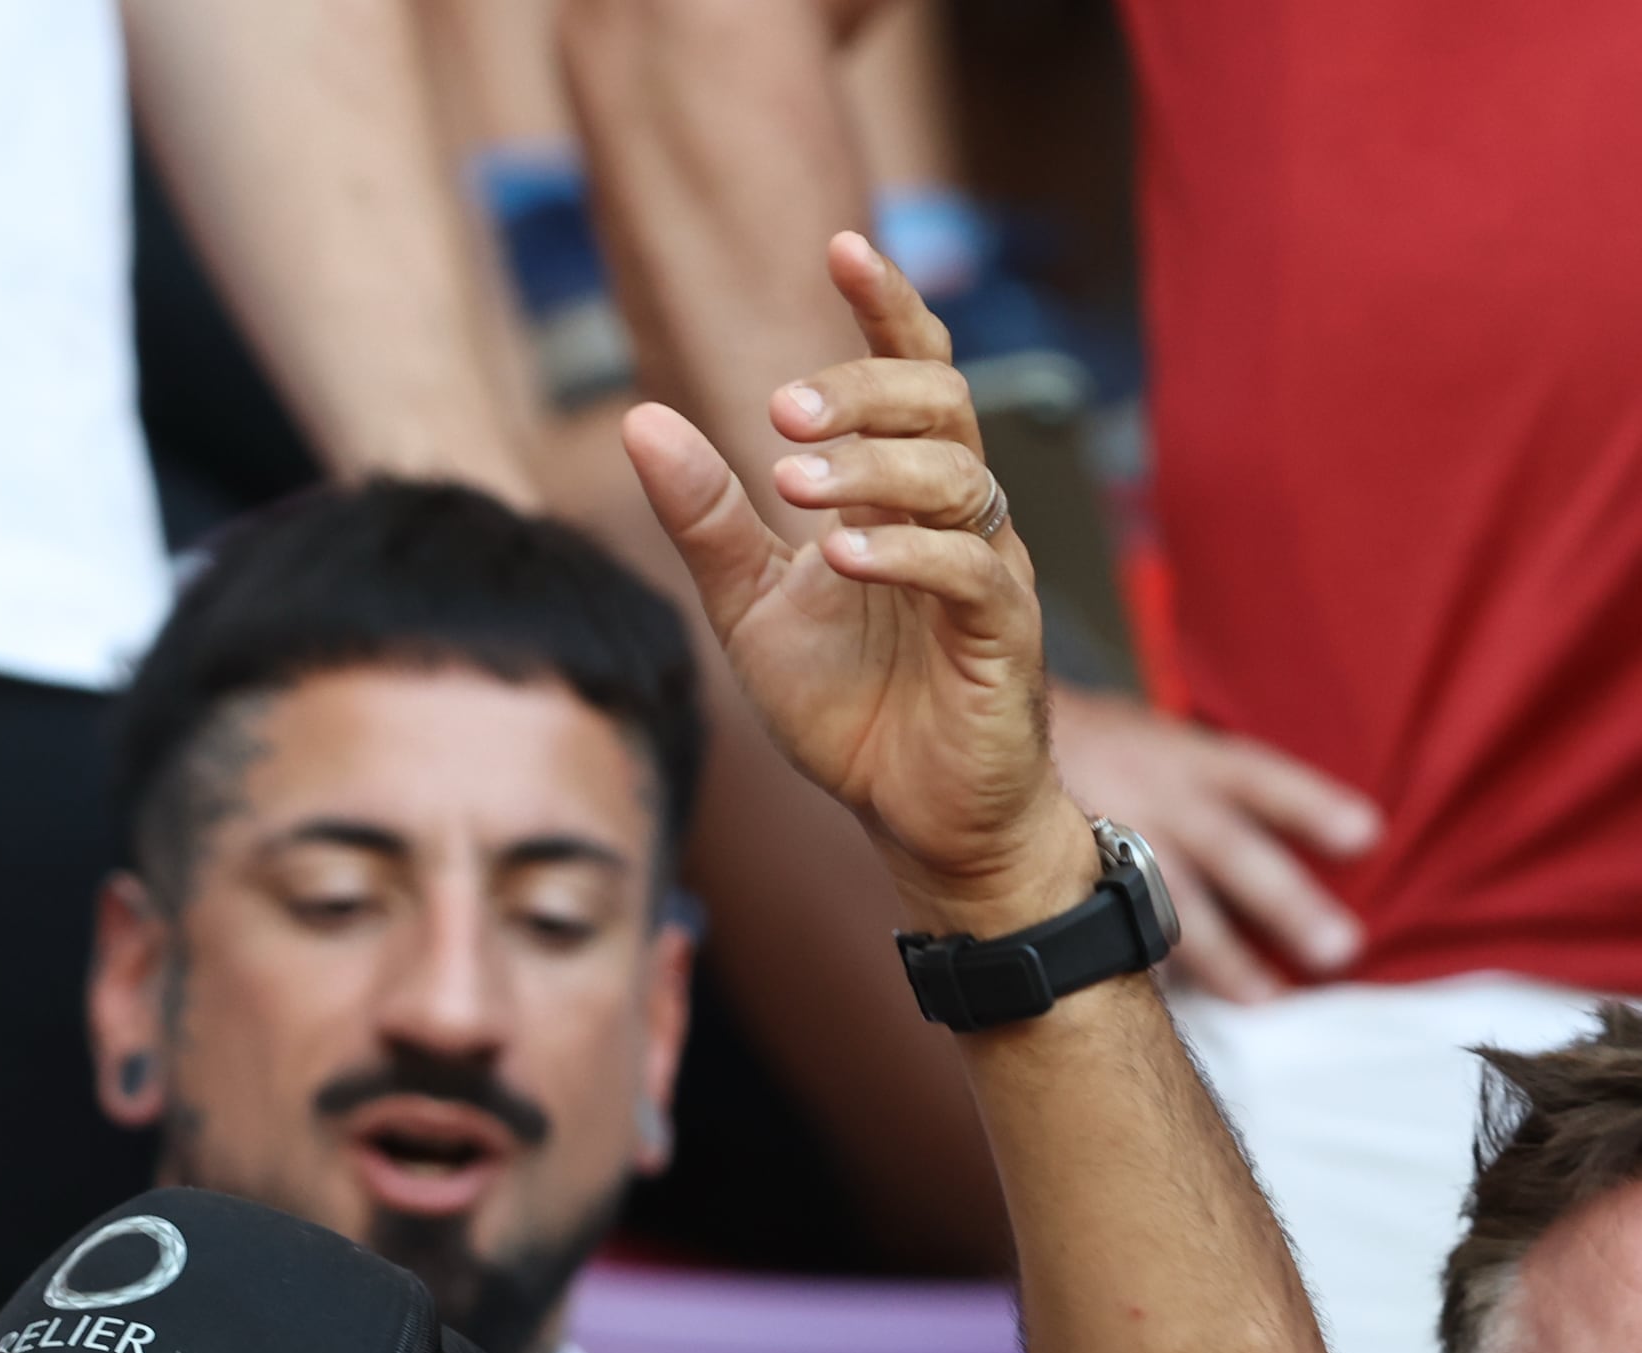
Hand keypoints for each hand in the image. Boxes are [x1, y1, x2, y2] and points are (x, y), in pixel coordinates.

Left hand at [618, 234, 1081, 931]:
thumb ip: (705, 516)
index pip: (913, 371)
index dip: (886, 304)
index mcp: (904, 493)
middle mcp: (961, 514)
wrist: (913, 819)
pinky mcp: (1003, 637)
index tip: (841, 244)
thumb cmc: (849, 707)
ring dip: (872, 469)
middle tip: (778, 413)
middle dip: (862, 393)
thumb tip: (637, 417)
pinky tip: (842, 556)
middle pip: (941, 404)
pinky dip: (905, 554)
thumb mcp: (751, 606)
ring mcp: (989, 571)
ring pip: (959, 476)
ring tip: (793, 484)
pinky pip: (970, 572)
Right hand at [1049, 689, 1375, 998]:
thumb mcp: (1146, 741)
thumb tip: (1282, 831)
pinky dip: (1134, 968)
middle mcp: (1151, 796)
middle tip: (1342, 948)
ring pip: (1173, 906)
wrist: (971, 736)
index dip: (1311, 805)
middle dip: (1287, 903)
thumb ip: (1201, 786)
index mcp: (1180, 757)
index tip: (1367, 837)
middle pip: (1233, 852)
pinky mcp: (1061, 876)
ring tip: (1265, 999)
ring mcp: (1105, 840)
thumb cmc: (1077, 747)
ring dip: (1224, 957)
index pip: (1259, 778)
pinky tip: (1162, 1004)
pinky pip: (1104, 930)